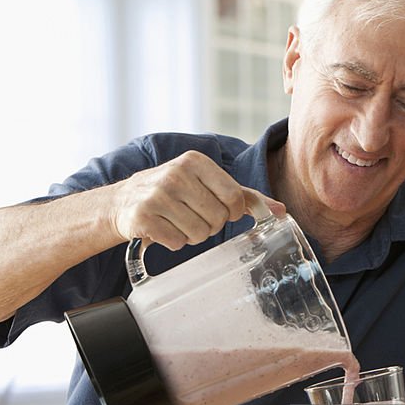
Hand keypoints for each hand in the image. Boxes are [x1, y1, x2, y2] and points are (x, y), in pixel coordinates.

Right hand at [109, 150, 284, 250]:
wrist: (123, 201)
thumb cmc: (173, 192)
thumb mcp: (206, 184)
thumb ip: (244, 195)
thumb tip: (281, 211)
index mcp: (195, 161)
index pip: (234, 198)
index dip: (232, 212)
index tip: (220, 211)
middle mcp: (176, 174)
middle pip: (218, 219)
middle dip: (209, 225)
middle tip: (192, 216)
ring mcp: (157, 195)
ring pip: (198, 234)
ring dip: (191, 235)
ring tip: (176, 221)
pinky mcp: (143, 217)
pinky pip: (177, 242)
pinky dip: (173, 242)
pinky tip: (163, 228)